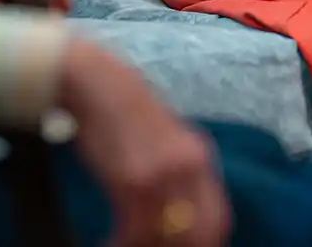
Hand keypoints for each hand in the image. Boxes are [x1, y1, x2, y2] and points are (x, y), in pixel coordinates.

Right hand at [60, 38, 231, 246]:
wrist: (94, 81)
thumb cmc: (121, 112)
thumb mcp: (163, 140)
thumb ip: (176, 173)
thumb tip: (177, 216)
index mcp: (200, 157)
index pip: (217, 219)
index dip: (202, 245)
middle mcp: (190, 166)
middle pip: (199, 234)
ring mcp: (164, 174)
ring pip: (168, 238)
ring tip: (122, 246)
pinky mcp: (134, 179)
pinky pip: (136, 229)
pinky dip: (123, 243)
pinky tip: (108, 241)